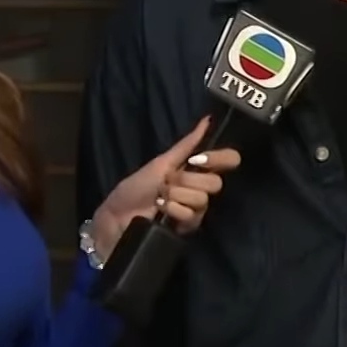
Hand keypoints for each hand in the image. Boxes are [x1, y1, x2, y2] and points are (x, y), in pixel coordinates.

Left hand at [92, 117, 242, 258]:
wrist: (118, 214)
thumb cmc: (137, 187)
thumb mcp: (162, 162)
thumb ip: (187, 144)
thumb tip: (207, 119)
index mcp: (197, 170)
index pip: (228, 160)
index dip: (221, 158)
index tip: (198, 160)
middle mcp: (201, 188)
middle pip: (216, 183)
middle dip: (186, 181)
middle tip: (166, 183)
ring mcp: (196, 209)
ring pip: (202, 199)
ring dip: (176, 196)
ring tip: (160, 198)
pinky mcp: (188, 227)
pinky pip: (192, 215)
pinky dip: (173, 209)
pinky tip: (160, 210)